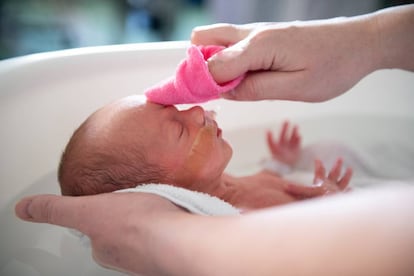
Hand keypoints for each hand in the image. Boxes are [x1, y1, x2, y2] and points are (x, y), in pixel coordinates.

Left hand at [14, 193, 186, 274]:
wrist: (179, 239)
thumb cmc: (138, 225)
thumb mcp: (87, 210)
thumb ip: (56, 210)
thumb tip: (24, 209)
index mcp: (104, 248)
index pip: (95, 231)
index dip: (99, 215)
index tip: (107, 207)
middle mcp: (125, 257)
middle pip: (119, 234)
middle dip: (124, 219)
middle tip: (134, 202)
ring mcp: (149, 255)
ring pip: (143, 234)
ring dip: (147, 221)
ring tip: (155, 206)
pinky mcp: (173, 248)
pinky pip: (164, 234)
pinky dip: (166, 225)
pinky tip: (172, 215)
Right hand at [191, 18, 378, 101]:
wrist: (361, 43)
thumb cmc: (334, 66)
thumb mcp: (296, 89)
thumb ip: (256, 90)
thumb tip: (226, 91)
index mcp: (258, 45)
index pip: (212, 65)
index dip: (203, 85)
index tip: (203, 102)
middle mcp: (252, 33)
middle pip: (203, 39)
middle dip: (199, 67)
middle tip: (213, 91)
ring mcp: (258, 32)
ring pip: (216, 39)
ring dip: (213, 63)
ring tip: (229, 87)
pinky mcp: (265, 36)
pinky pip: (233, 44)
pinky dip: (227, 60)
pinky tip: (244, 78)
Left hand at [266, 120, 300, 165]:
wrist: (282, 165)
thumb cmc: (276, 156)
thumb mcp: (271, 146)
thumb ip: (269, 139)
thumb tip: (267, 131)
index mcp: (279, 143)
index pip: (282, 133)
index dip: (284, 127)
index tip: (286, 121)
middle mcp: (285, 145)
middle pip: (289, 135)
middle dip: (291, 130)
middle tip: (294, 124)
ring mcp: (291, 148)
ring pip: (294, 139)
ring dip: (295, 133)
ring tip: (297, 127)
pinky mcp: (296, 152)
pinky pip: (298, 144)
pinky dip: (299, 140)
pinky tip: (299, 135)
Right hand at [283, 158, 351, 198]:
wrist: (334, 208)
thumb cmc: (320, 199)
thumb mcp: (306, 193)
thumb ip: (296, 189)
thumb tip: (284, 186)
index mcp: (321, 182)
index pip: (319, 170)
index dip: (318, 164)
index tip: (317, 158)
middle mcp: (331, 185)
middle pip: (334, 172)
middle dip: (337, 165)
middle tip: (340, 158)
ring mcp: (338, 190)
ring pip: (344, 180)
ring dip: (347, 174)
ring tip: (350, 169)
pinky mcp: (344, 197)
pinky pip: (347, 193)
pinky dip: (349, 192)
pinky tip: (352, 190)